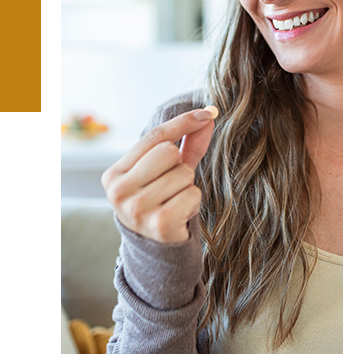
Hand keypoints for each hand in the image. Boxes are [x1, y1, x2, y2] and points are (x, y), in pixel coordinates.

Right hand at [102, 107, 217, 242]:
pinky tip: (181, 213)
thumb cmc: (164, 201)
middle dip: (179, 165)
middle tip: (172, 185)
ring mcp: (137, 210)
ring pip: (183, 173)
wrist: (160, 248)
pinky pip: (192, 194)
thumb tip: (209, 115)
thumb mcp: (171, 170)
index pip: (154, 137)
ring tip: (175, 201)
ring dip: (187, 186)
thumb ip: (187, 143)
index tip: (208, 113)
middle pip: (167, 151)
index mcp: (114, 174)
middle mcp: (119, 192)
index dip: (183, 122)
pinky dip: (194, 201)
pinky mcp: (159, 225)